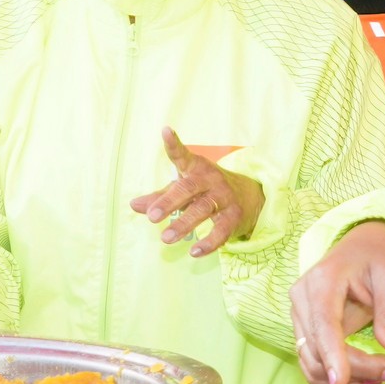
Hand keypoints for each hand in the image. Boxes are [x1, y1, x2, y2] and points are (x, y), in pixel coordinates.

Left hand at [131, 127, 263, 256]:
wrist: (251, 197)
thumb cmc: (207, 190)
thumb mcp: (184, 188)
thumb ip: (159, 196)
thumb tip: (133, 205)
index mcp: (196, 168)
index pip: (182, 155)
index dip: (174, 144)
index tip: (165, 131)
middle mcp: (211, 180)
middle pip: (189, 188)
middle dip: (169, 201)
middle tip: (152, 216)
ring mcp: (224, 197)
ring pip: (203, 210)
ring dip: (183, 224)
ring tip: (166, 239)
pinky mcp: (234, 217)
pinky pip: (221, 231)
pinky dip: (209, 243)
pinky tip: (194, 252)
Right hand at [290, 221, 384, 383]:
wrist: (365, 242)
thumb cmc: (380, 255)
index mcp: (322, 281)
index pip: (323, 325)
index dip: (332, 355)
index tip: (341, 382)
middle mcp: (302, 300)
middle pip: (317, 350)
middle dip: (354, 371)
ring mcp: (300, 315)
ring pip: (311, 362)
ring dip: (344, 379)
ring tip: (382, 376)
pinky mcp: (305, 328)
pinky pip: (313, 361)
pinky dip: (335, 375)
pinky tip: (365, 376)